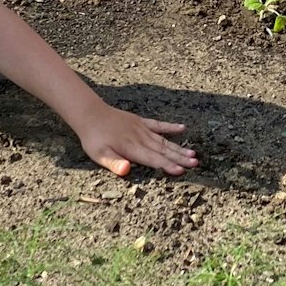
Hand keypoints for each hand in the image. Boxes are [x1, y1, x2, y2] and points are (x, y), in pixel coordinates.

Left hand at [71, 104, 198, 176]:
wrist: (91, 114)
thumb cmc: (94, 138)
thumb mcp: (99, 154)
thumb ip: (114, 163)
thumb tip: (126, 170)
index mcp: (131, 148)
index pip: (153, 159)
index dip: (167, 166)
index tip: (181, 171)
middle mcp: (140, 138)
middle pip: (163, 150)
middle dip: (180, 158)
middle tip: (195, 164)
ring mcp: (142, 129)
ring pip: (164, 140)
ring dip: (178, 148)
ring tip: (193, 154)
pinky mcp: (140, 122)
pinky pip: (158, 125)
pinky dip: (170, 127)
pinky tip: (182, 128)